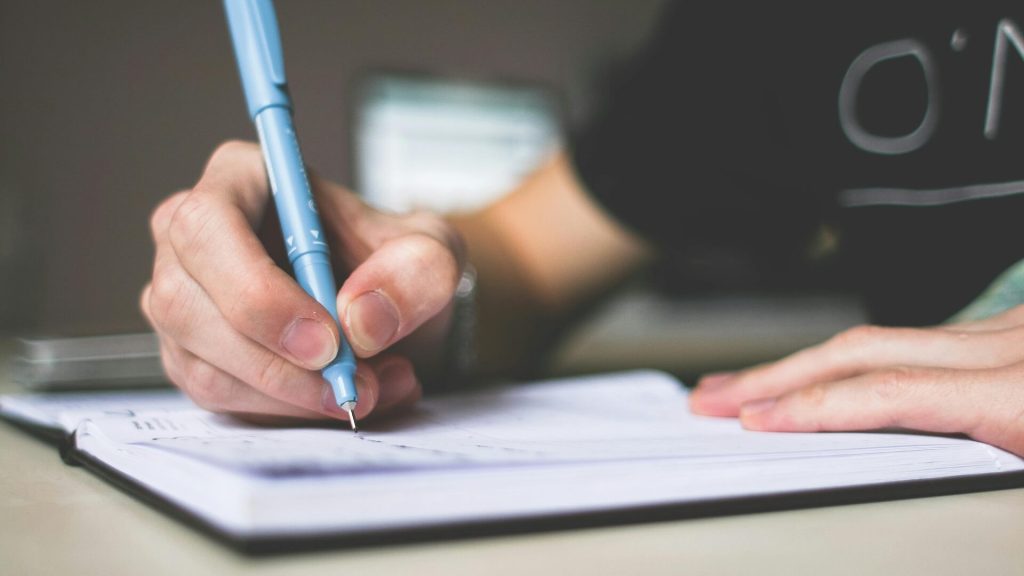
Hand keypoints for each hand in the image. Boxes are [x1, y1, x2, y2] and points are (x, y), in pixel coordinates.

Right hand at [141, 141, 464, 422]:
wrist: (391, 308)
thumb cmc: (396, 263)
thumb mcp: (434, 251)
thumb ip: (416, 271)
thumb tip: (361, 320)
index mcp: (240, 179)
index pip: (208, 227)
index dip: (257, 291)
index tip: (327, 339)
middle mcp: (192, 237)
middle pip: (186, 304)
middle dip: (277, 363)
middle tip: (352, 385)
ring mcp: (183, 300)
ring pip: (204, 365)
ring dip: (293, 396)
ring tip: (372, 388)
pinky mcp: (193, 357)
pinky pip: (221, 399)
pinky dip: (288, 412)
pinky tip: (342, 396)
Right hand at [690, 306, 1023, 455]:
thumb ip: (989, 471)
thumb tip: (897, 470)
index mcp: (1022, 394)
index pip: (889, 393)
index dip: (811, 406)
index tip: (752, 421)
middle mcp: (1009, 347)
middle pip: (862, 350)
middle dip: (776, 374)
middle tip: (713, 396)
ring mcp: (1008, 331)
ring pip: (880, 337)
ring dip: (806, 363)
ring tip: (750, 386)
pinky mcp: (1010, 329)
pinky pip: (916, 338)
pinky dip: (857, 358)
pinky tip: (826, 373)